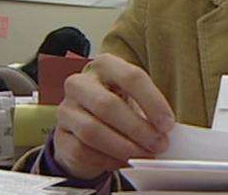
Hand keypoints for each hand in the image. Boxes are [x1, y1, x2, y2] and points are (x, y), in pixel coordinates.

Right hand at [53, 53, 174, 179]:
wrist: (86, 126)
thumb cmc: (118, 106)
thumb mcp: (134, 99)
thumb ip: (149, 111)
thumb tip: (166, 132)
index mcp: (105, 65)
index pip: (131, 77)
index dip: (152, 102)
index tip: (167, 124)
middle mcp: (80, 83)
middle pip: (108, 105)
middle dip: (137, 128)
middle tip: (158, 144)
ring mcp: (66, 109)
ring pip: (92, 131)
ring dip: (123, 147)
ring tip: (144, 155)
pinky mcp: (60, 136)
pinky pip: (83, 151)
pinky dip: (108, 159)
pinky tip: (124, 161)